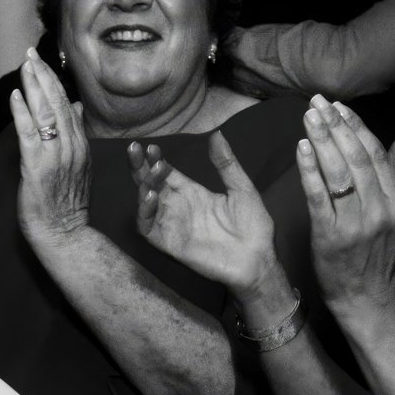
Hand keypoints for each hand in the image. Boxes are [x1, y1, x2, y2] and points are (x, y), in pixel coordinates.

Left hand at [9, 49, 90, 249]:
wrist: (65, 232)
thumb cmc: (67, 201)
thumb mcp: (79, 163)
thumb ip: (75, 134)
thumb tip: (74, 107)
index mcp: (80, 143)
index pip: (66, 103)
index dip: (53, 80)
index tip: (41, 61)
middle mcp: (71, 145)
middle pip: (57, 102)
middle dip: (43, 75)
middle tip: (30, 53)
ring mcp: (55, 155)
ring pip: (45, 113)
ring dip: (34, 86)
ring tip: (24, 65)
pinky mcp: (38, 167)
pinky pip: (29, 134)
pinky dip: (22, 113)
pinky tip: (16, 95)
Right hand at [131, 132, 276, 293]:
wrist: (259, 260)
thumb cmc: (253, 227)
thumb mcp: (242, 188)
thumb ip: (226, 163)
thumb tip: (216, 134)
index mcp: (192, 194)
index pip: (166, 174)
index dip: (155, 160)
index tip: (151, 146)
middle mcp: (179, 208)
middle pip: (150, 185)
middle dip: (140, 168)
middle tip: (135, 149)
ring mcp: (174, 226)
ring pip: (146, 205)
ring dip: (143, 188)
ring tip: (151, 173)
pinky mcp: (172, 245)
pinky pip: (149, 229)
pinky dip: (145, 213)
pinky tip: (152, 197)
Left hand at [294, 95, 394, 314]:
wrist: (369, 299)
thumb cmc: (385, 258)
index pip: (377, 155)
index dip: (358, 127)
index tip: (340, 107)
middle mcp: (380, 210)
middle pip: (357, 158)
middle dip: (336, 126)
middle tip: (318, 102)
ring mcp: (355, 224)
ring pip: (338, 172)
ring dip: (322, 140)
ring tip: (308, 116)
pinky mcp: (330, 236)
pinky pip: (318, 197)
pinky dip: (309, 170)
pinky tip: (302, 148)